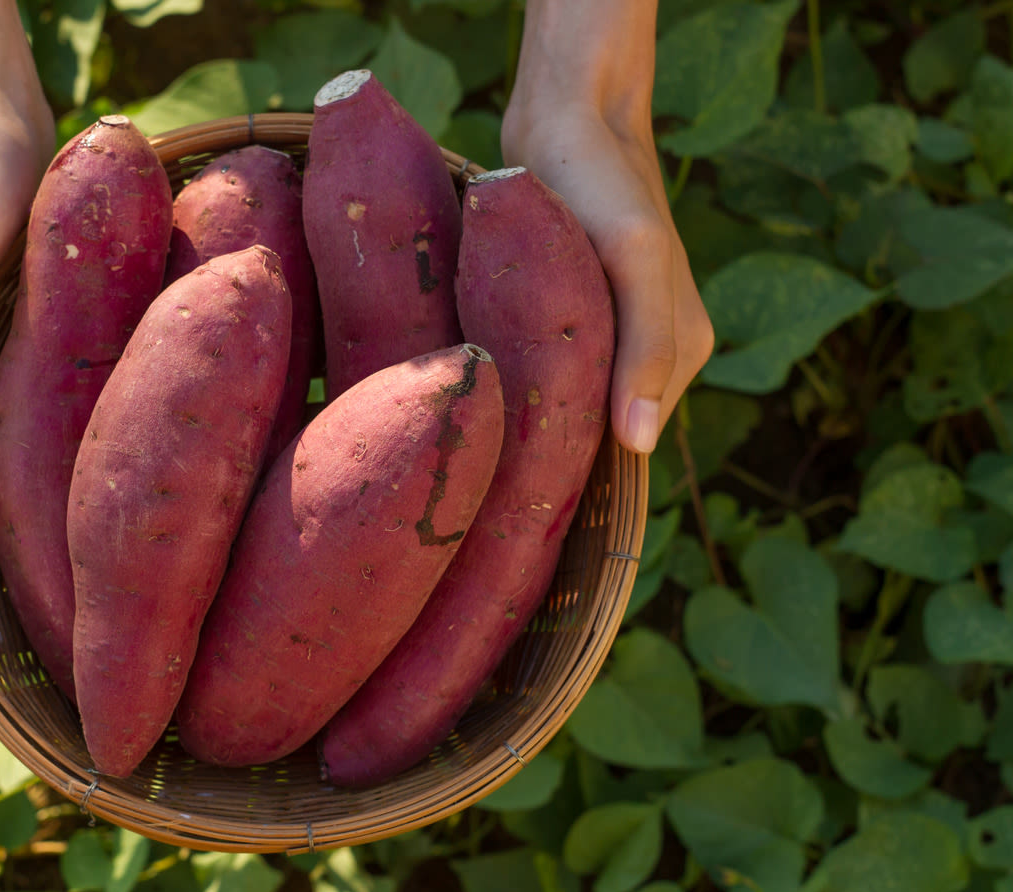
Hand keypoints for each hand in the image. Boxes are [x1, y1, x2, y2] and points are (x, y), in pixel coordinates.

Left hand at [502, 0, 713, 454]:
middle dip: (547, 453)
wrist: (565, 120)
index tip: (517, 508)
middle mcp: (649, 354)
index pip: (629, 449)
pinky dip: (515, 386)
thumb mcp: (633, 258)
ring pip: (566, 406)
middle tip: (478, 480)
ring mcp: (609, 336)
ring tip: (473, 441)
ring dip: (525, 419)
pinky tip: (477, 398)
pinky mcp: (569, 316)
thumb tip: (639, 444)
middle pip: (596, 433)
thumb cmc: (603, 186)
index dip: (578, 477)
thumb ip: (647, 346)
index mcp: (681, 355)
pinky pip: (545, 373)